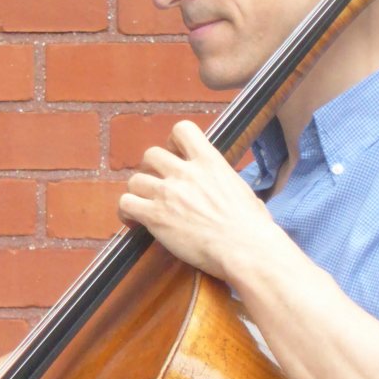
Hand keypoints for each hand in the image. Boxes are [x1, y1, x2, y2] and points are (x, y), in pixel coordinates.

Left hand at [115, 120, 287, 282]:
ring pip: (134, 180)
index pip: (183, 130)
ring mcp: (168, 193)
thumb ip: (228, 186)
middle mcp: (186, 173)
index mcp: (210, 162)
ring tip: (144, 206)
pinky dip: (126, 212)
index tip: (175, 156)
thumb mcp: (244, 192)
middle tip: (158, 186)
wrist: (245, 248)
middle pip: (151, 154)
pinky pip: (125, 204)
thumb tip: (234, 196)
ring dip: (137, 192)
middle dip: (150, 169)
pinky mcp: (155, 215)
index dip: (173, 141)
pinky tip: (134, 221)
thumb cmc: (253, 227)